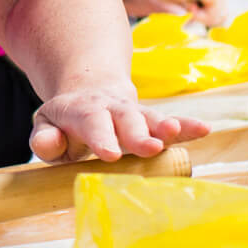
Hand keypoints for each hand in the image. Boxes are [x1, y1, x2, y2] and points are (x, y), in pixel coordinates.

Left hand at [29, 82, 209, 162]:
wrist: (90, 92)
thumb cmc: (66, 121)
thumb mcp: (46, 126)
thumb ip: (44, 138)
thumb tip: (48, 145)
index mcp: (82, 111)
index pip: (91, 123)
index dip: (101, 137)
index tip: (110, 155)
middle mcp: (111, 109)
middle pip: (126, 120)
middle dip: (138, 133)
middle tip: (150, 147)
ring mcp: (134, 113)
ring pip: (150, 117)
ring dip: (164, 125)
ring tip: (176, 132)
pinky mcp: (152, 121)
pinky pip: (171, 124)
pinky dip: (187, 127)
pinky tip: (204, 129)